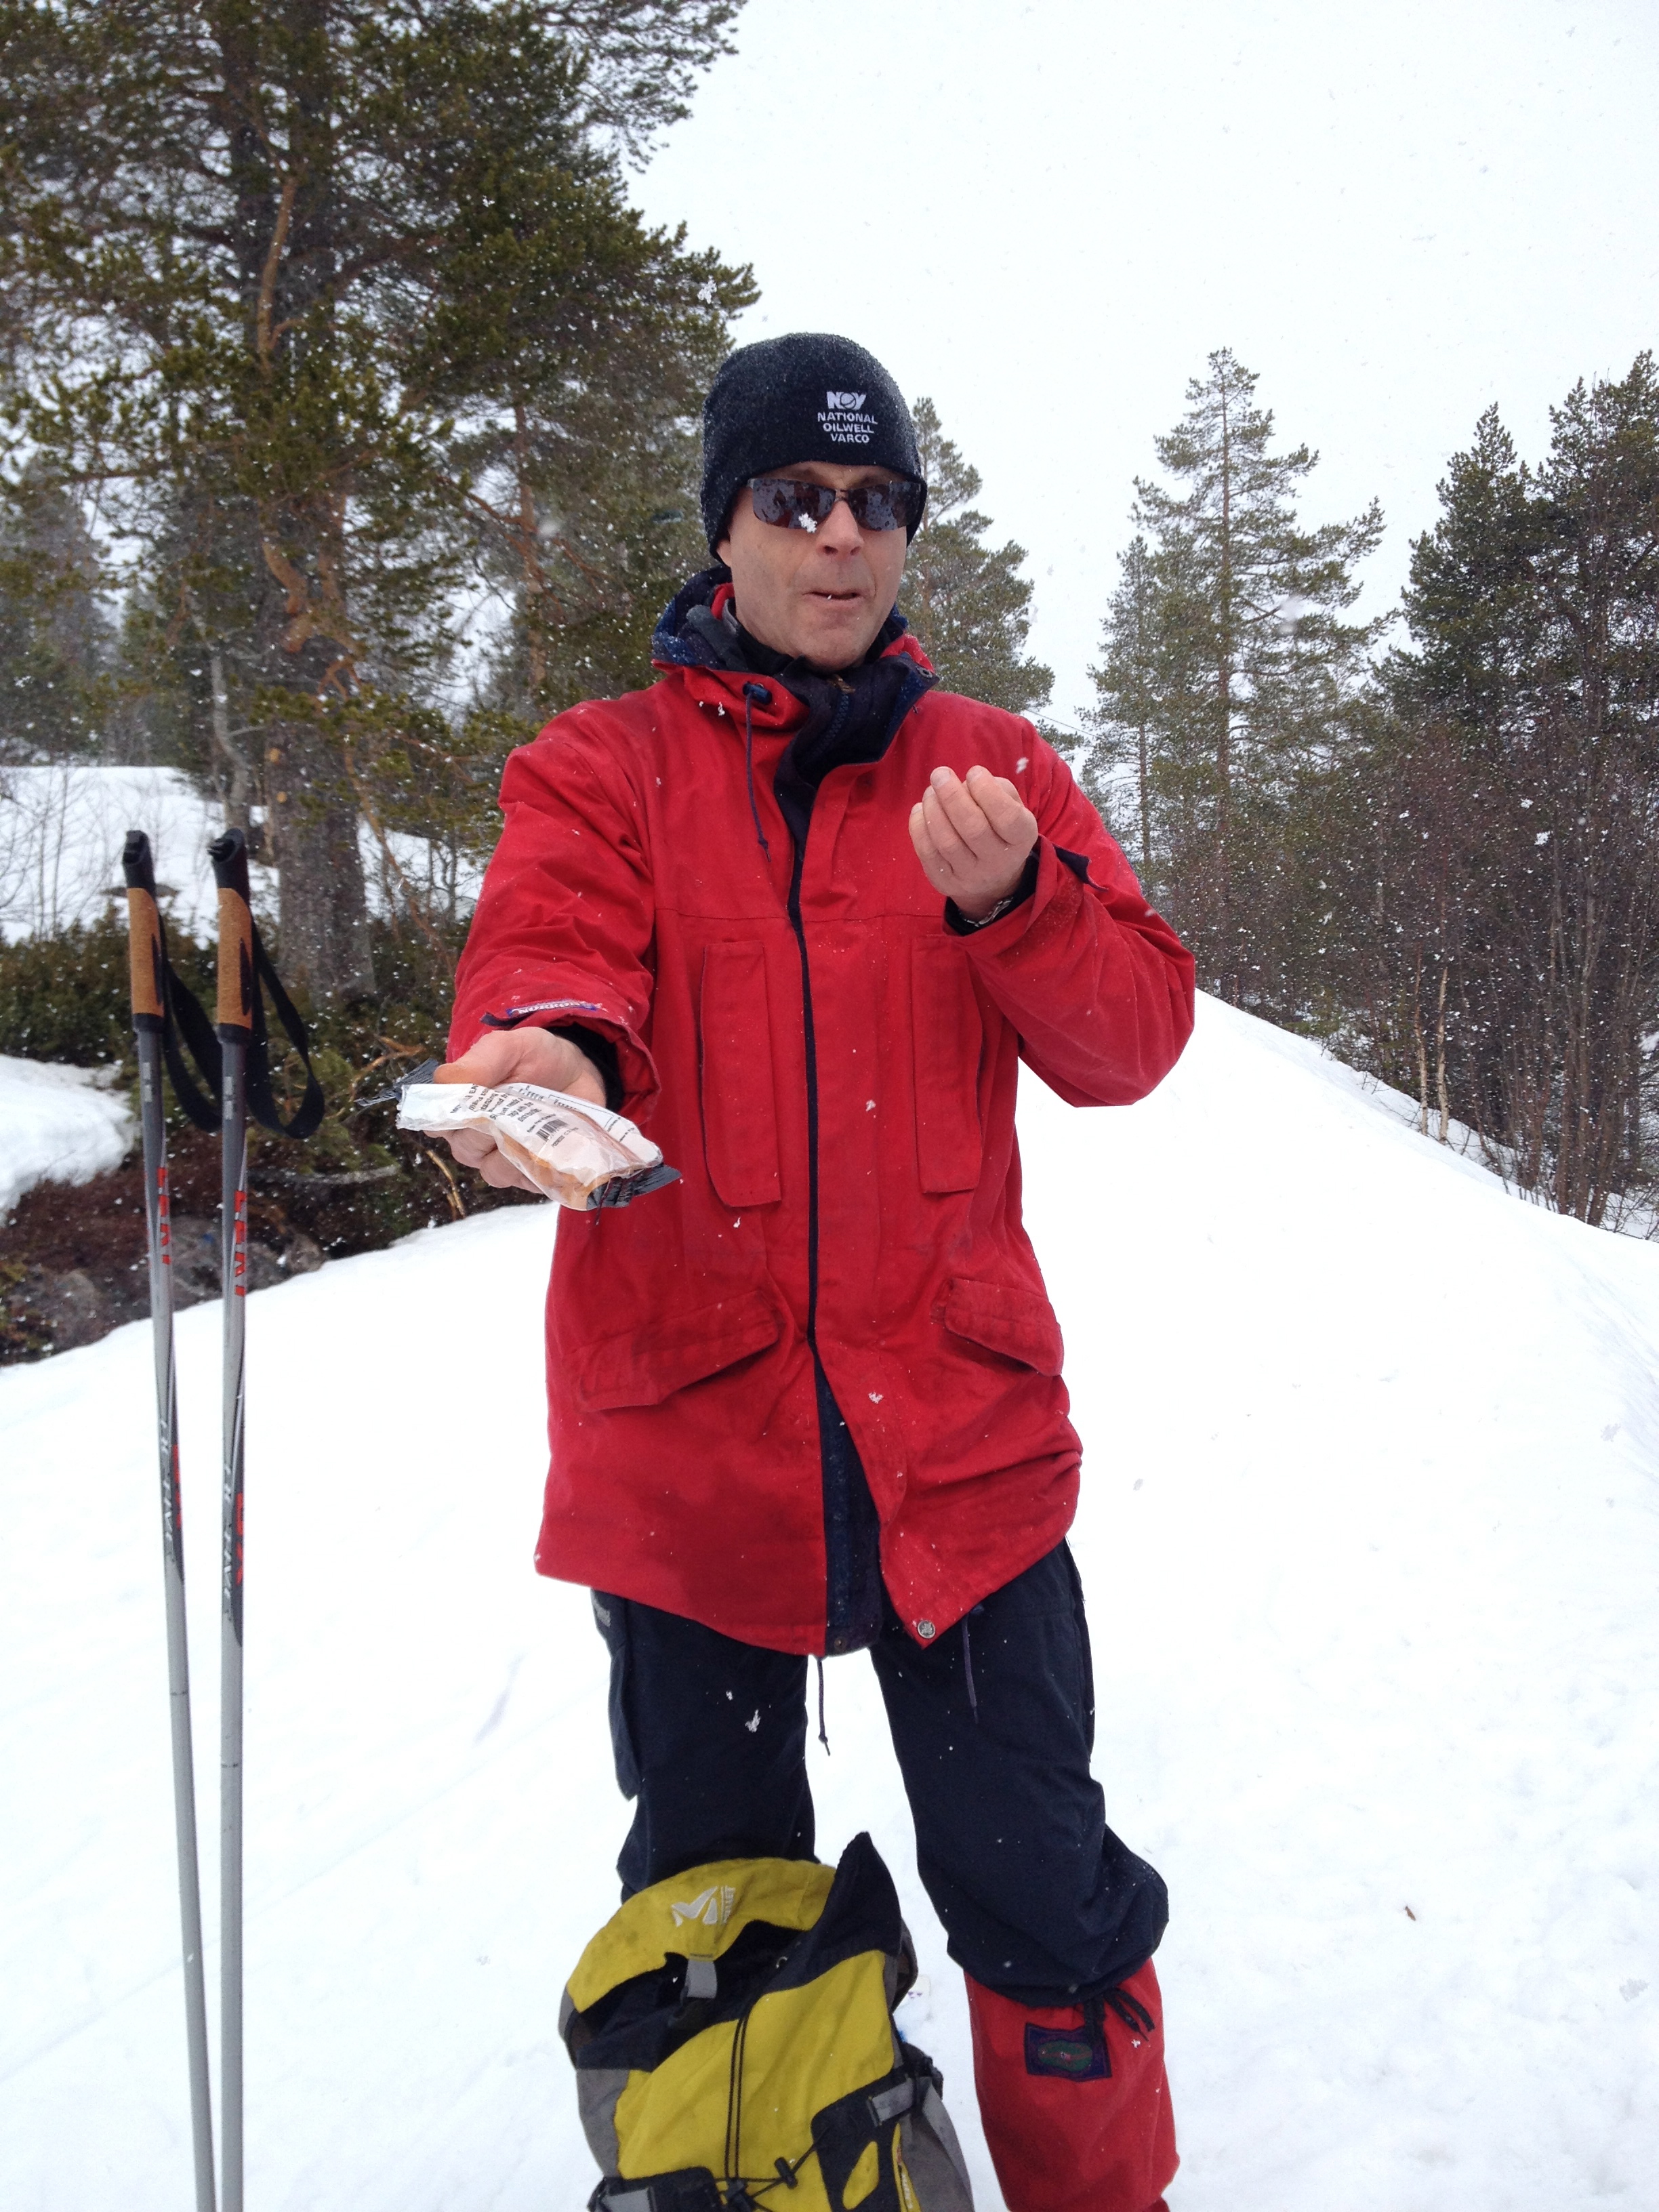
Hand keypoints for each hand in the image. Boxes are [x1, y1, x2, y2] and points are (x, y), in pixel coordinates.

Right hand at [434, 1027, 605, 1191]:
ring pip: (493, 1171)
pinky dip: (540, 1166)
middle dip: (490, 1128)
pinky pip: (527, 1182)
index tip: (474, 1102)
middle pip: (466, 1149)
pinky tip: (553, 1145)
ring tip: (539, 1125)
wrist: (580, 1072)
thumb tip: (443, 1083)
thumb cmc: (536, 1058)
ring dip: (515, 1149)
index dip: (452, 1118)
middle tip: (515, 1105)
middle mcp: (475, 1140)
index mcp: (460, 1110)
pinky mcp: (532, 1175)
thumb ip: (476, 1063)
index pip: (437, 1125)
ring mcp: (503, 1160)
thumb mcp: (507, 1048)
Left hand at [908, 764, 1038, 919]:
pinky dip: (918, 827)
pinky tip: (920, 810)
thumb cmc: (999, 826)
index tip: (973, 772)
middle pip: (973, 829)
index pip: (1007, 817)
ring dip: (933, 810)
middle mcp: (998, 861)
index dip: (987, 791)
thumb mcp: (1011, 805)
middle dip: (952, 796)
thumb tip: (962, 785)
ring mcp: (971, 876)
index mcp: (1021, 838)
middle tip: (940, 774)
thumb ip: (995, 788)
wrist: (992, 876)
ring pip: (947, 842)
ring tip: (930, 792)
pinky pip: (927, 854)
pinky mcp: (945, 882)